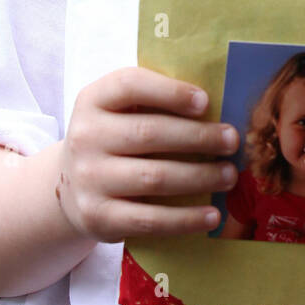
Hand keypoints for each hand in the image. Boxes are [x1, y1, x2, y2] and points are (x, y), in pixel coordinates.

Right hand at [55, 67, 239, 241]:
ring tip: (229, 175)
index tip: (206, 102)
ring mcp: (88, 179)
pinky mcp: (98, 217)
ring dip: (200, 177)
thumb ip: (155, 102)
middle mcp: (85, 137)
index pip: (130, 85)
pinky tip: (212, 215)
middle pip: (150, 133)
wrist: (71, 186)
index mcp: (94, 100)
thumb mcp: (120, 111)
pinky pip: (149, 219)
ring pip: (154, 177)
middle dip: (199, 137)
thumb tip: (216, 111)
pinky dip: (186, 219)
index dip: (170, 92)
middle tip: (232, 141)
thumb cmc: (114, 139)